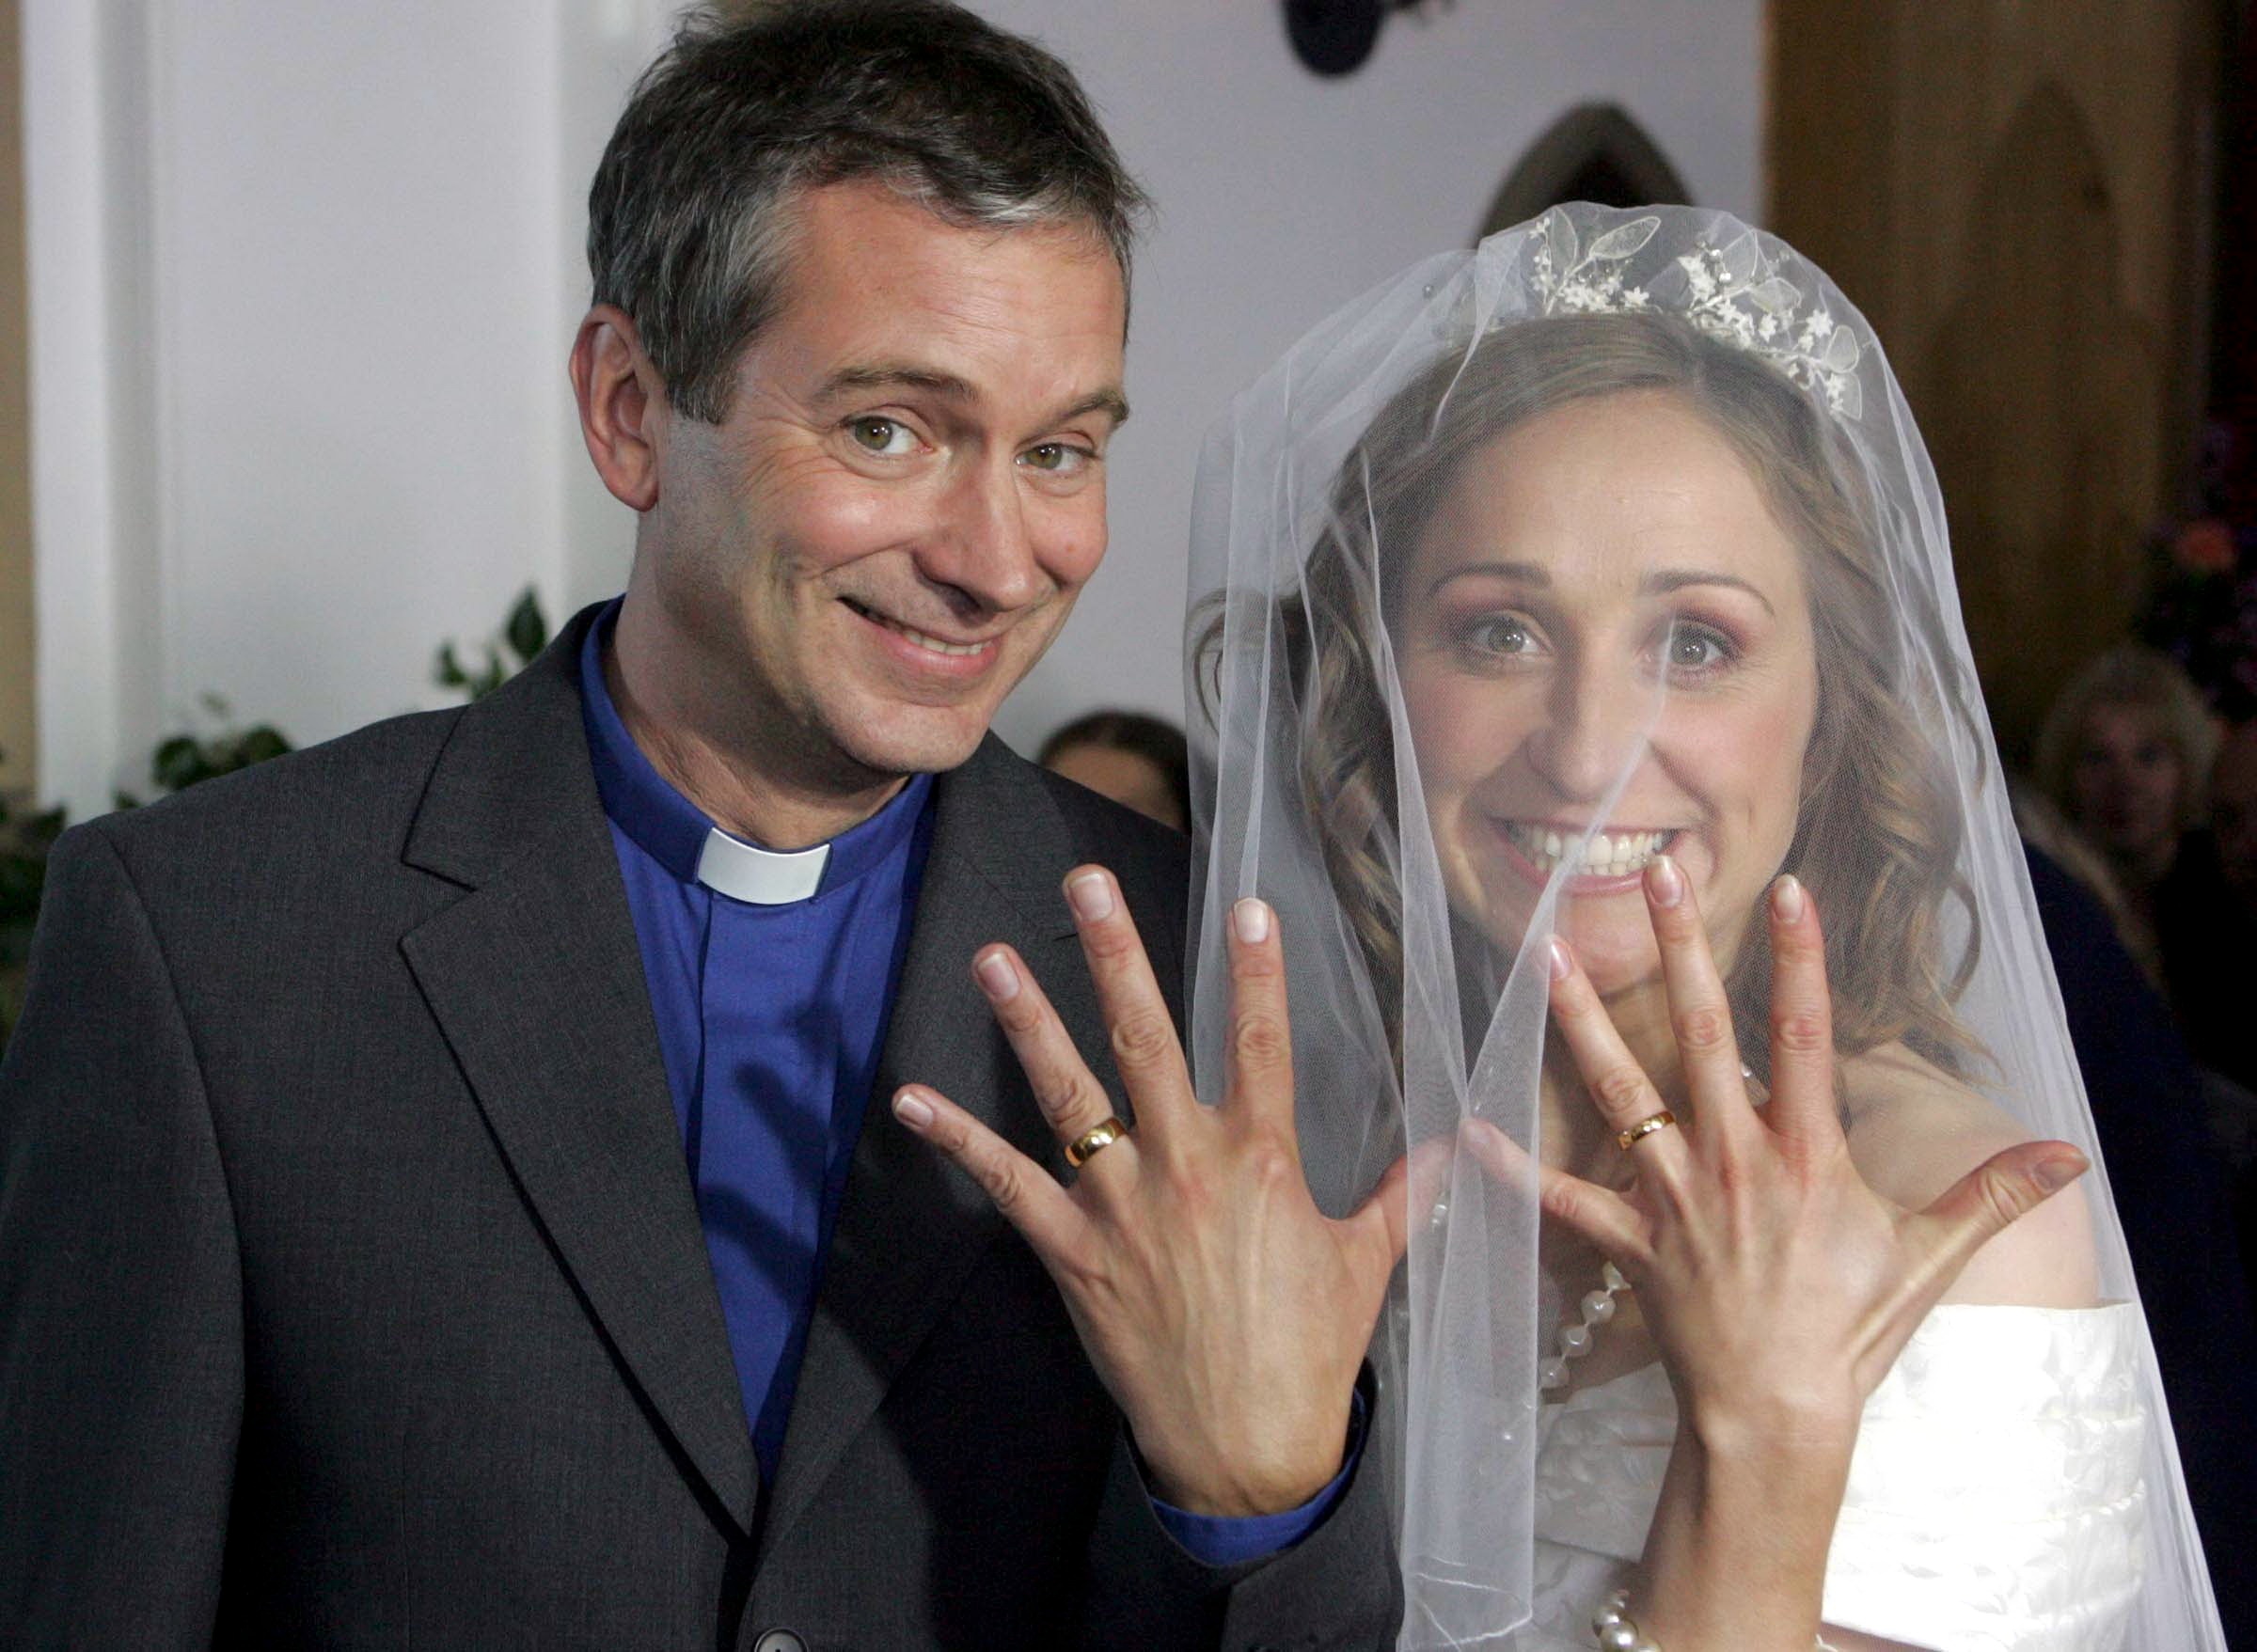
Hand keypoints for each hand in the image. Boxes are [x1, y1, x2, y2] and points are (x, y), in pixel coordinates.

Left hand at [891, 867, 1410, 1515]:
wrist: (1247, 1447)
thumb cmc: (1312, 1354)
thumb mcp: (1367, 1264)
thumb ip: (1401, 1193)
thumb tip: (1454, 1149)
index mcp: (1261, 1159)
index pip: (1263, 1043)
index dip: (1257, 973)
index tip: (1249, 905)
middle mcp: (1185, 1165)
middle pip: (1146, 1039)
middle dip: (1116, 956)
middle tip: (1086, 886)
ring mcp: (1121, 1206)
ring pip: (1069, 1095)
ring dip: (1028, 1022)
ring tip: (992, 957)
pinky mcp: (1073, 1251)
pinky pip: (1006, 1185)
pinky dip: (958, 1140)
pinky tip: (910, 1098)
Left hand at [1470, 859, 2088, 1446]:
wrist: (1775, 1416)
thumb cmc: (1851, 1333)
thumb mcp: (1929, 1258)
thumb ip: (1991, 1195)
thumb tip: (2070, 1152)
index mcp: (1804, 1154)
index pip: (1802, 1033)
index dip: (1799, 958)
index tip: (1790, 888)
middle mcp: (1731, 1158)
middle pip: (1700, 1034)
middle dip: (1678, 949)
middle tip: (1655, 874)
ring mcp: (1672, 1195)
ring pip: (1619, 1090)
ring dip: (1577, 1020)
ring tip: (1545, 952)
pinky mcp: (1628, 1239)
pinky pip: (1563, 1197)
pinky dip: (1516, 1166)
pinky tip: (1470, 1127)